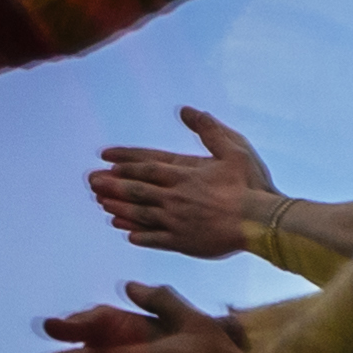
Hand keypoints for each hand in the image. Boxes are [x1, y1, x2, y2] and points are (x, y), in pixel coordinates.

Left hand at [92, 107, 283, 259]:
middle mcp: (176, 198)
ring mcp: (178, 221)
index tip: (105, 159)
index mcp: (185, 175)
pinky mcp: (185, 242)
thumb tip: (186, 110)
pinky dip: (141, 236)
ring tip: (102, 205)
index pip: (147, 166)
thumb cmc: (251, 185)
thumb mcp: (233, 148)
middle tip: (91, 182)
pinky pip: (157, 239)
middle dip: (112, 185)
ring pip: (141, 214)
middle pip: (137, 190)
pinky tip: (128, 235)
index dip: (124, 162)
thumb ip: (208, 129)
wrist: (261, 223)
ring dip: (120, 209)